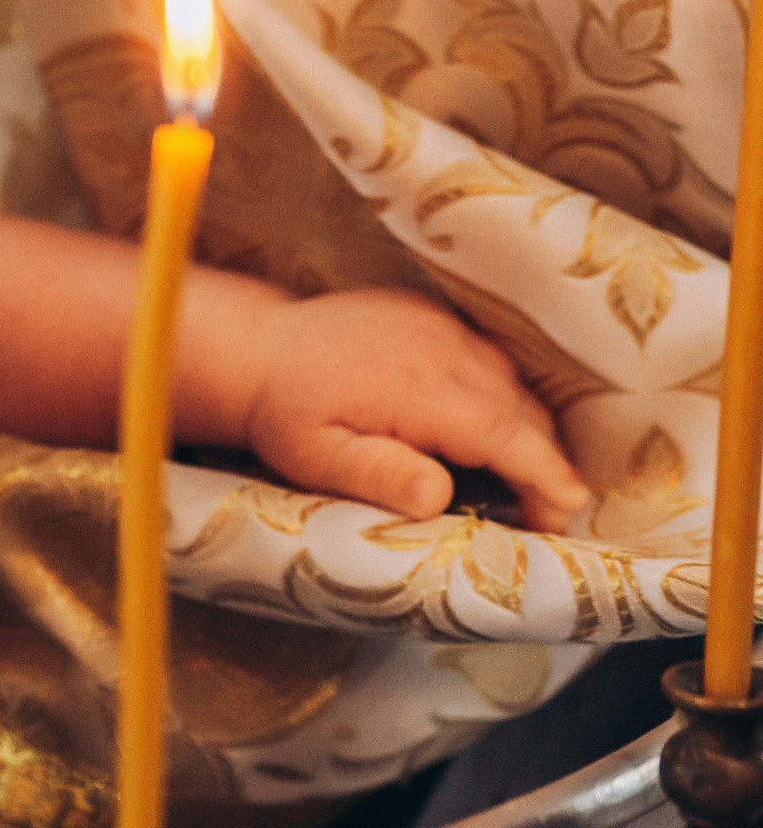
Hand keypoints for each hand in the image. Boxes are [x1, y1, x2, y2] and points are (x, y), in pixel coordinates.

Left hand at [240, 290, 588, 531]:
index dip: (544, 472)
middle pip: (520, 411)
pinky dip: (504, 396)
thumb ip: (378, 475)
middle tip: (544, 513)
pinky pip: (490, 358)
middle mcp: (440, 348)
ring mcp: (440, 325)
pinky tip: (491, 429)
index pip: (503, 433)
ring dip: (526, 430)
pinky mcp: (434, 315)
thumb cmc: (285, 414)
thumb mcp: (315, 458)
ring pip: (511, 384)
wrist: (258, 347)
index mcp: (416, 389)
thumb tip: (440, 497)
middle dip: (543, 463)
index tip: (569, 506)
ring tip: (524, 478)